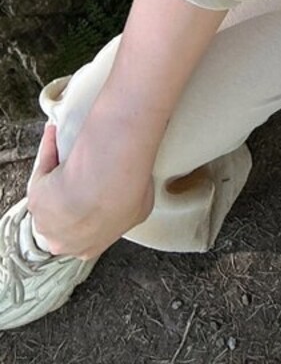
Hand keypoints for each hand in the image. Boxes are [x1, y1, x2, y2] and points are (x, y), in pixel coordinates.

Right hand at [26, 121, 155, 259]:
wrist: (102, 181)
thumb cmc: (123, 195)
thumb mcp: (142, 206)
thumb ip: (134, 205)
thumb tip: (138, 191)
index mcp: (87, 248)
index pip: (84, 237)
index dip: (90, 215)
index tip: (96, 194)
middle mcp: (62, 241)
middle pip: (64, 221)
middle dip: (70, 201)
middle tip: (84, 174)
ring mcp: (45, 221)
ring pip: (51, 197)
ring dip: (59, 178)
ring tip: (74, 153)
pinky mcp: (35, 196)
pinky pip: (43, 170)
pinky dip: (49, 151)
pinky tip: (57, 134)